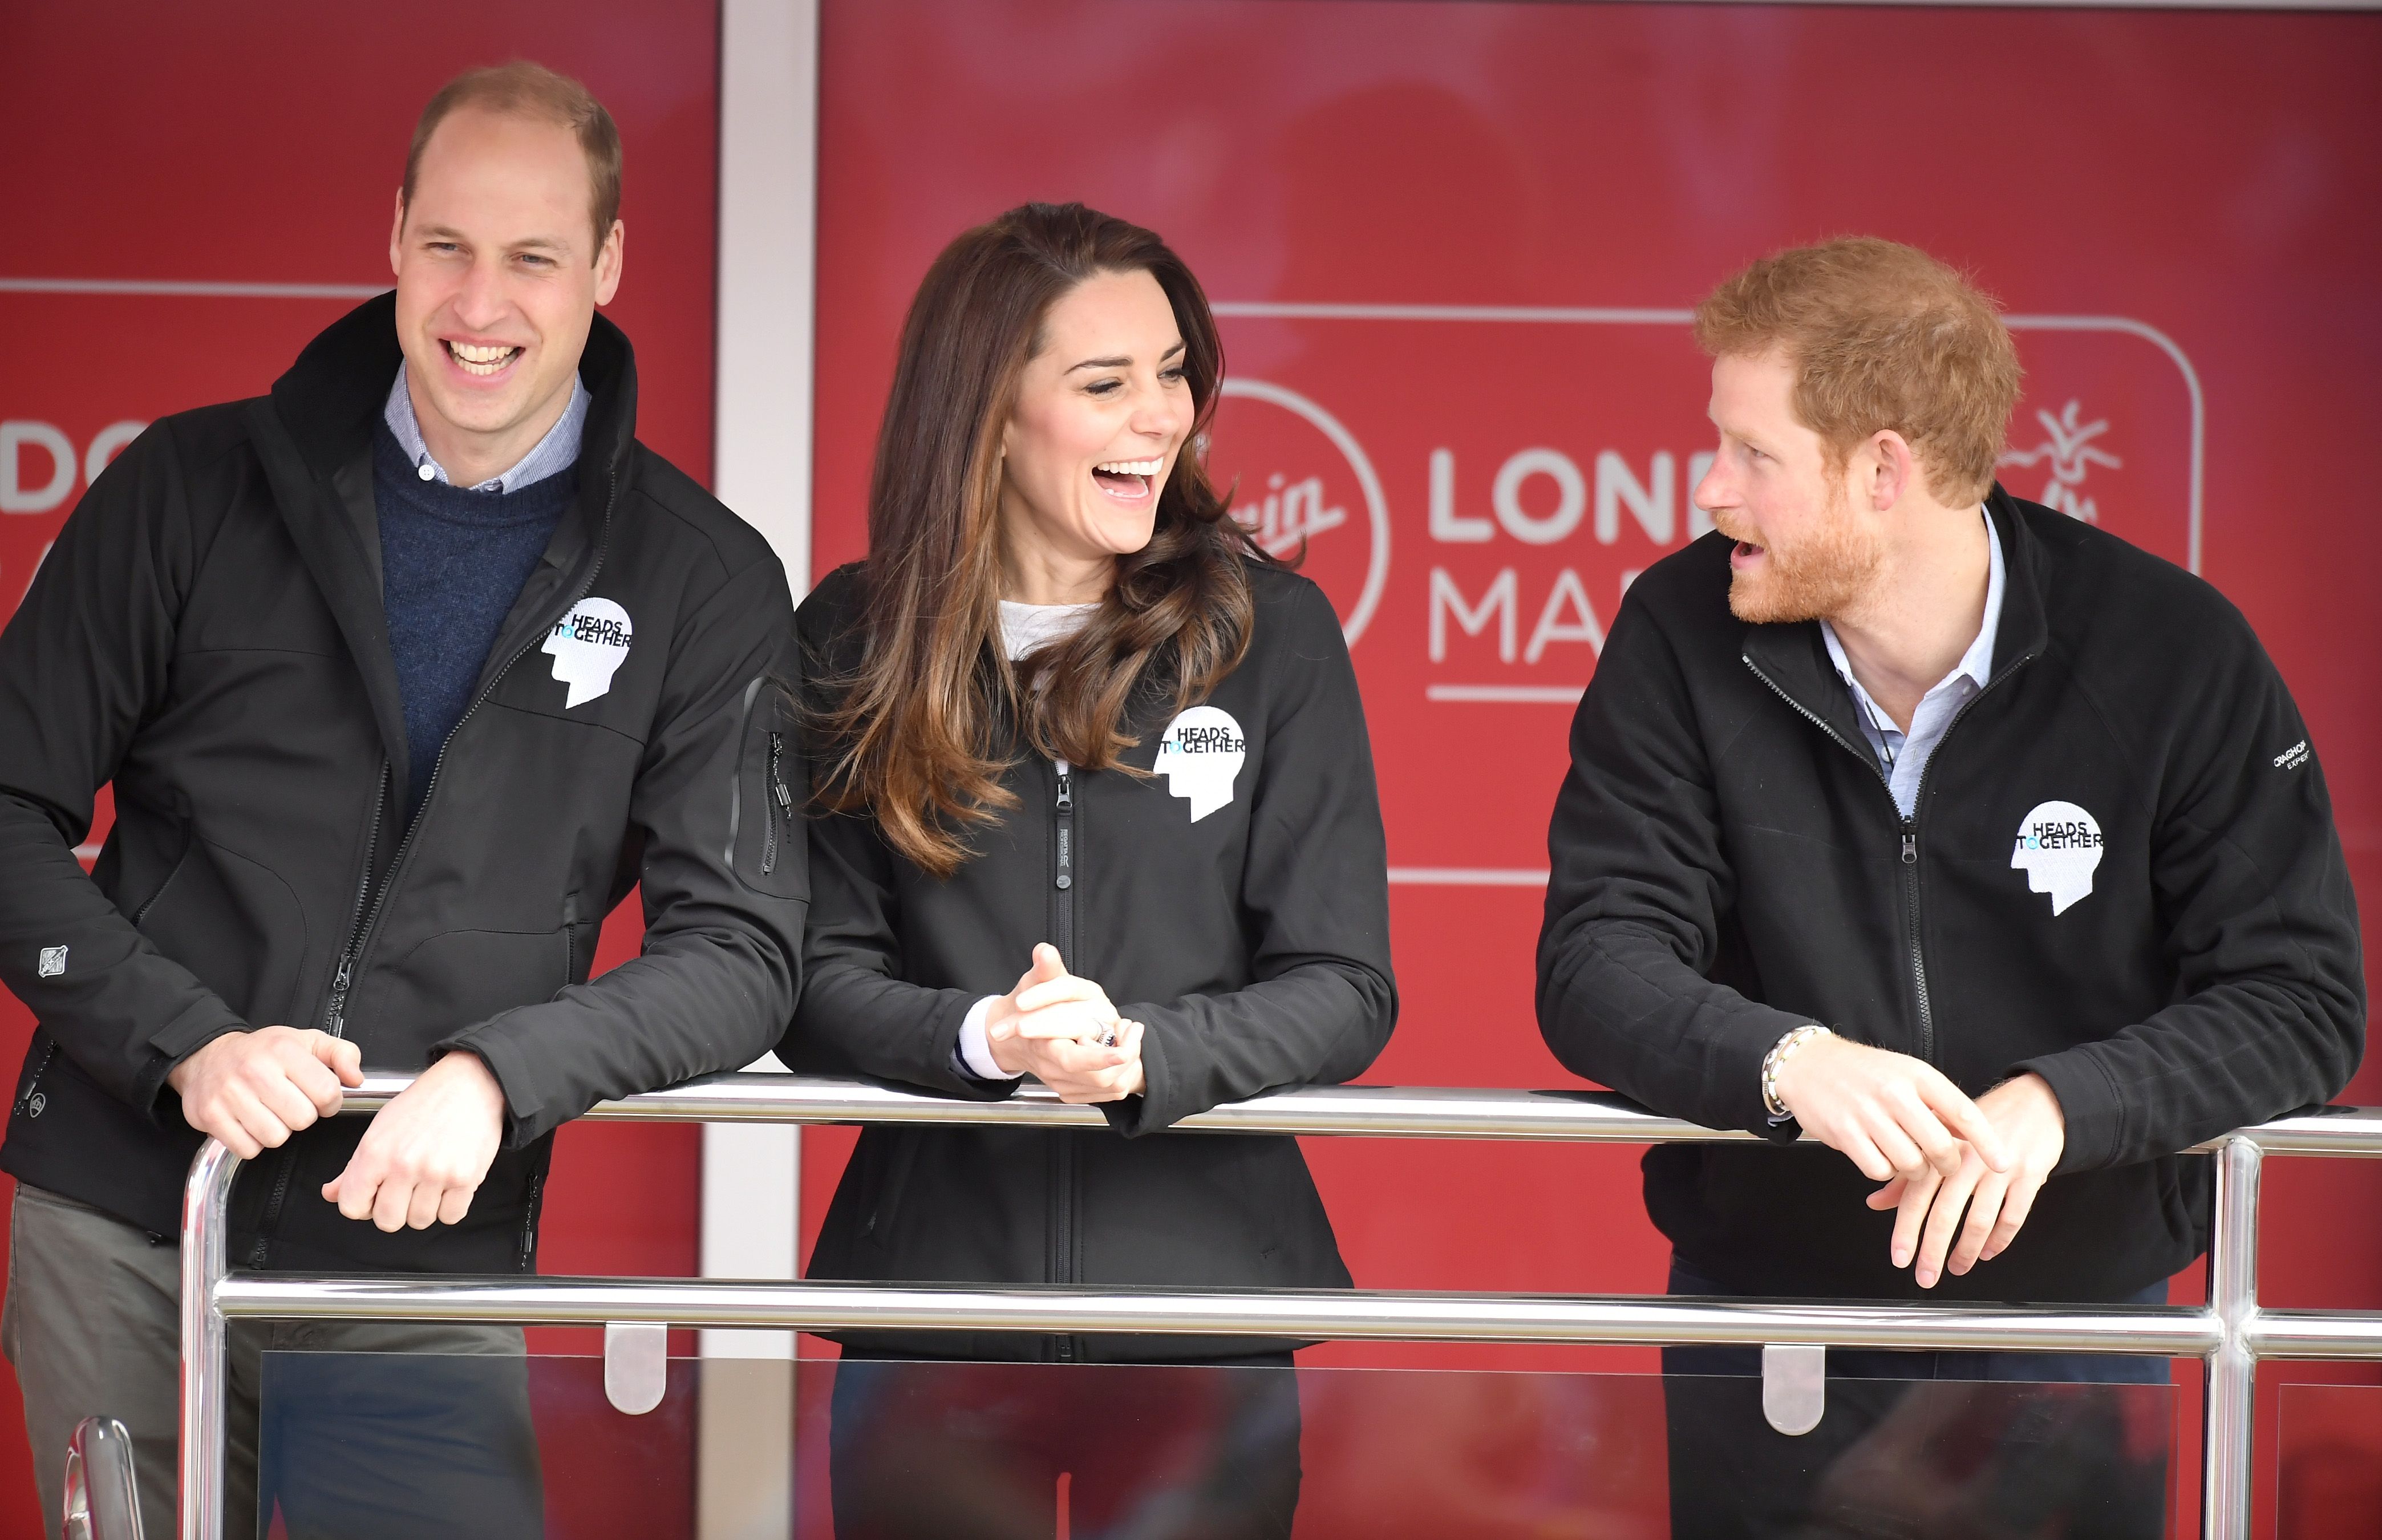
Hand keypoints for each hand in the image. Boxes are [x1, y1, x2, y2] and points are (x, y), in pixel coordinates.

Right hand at [167, 1026, 362, 1159]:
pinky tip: (250, 1122)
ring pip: (276, 1138)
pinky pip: (248, 1150)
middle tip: (291, 1104)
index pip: (327, 1092)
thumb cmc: (263, 1052)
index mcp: (283, 1050)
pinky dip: (253, 1142)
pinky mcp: (210, 1117)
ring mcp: (229, 1095)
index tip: (320, 1097)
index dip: (330, 1101)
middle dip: (303, 1116)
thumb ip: (342, 1054)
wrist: (207, 1057)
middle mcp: (254, 1070)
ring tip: (269, 1112)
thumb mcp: (307, 1041)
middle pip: (302, 1119)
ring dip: (278, 1130)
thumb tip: (356, 1079)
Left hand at [320, 1051, 506, 1231]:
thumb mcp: (379, 1129)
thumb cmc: (424, 1104)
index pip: (352, 1207)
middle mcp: (403, 1164)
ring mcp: (435, 1172)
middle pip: (387, 1221)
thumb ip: (354, 1167)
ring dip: (424, 1208)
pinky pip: (450, 1216)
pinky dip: (450, 1206)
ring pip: (420, 1221)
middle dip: (395, 1210)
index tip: (374, 1197)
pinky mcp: (465, 1177)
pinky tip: (449, 1186)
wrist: (468, 1084)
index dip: (362, 1206)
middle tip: (405, 1190)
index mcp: (375, 1152)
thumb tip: (332, 1194)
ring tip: (430, 1183)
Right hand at [985, 943, 1146, 1102]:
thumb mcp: (1034, 982)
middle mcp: (1053, 1068)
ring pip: (1106, 1087)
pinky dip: (1122, 1075)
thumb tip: (1045, 951)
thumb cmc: (1026, 1005)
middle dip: (1124, 1058)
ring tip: (1129, 1037)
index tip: (1124, 1044)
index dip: (1100, 1057)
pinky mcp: (1072, 1090)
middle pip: (1096, 1078)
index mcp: (1043, 1044)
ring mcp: (1063, 1082)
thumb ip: (1044, 970)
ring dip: (1127, 1065)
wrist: (1011, 1036)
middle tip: (1134, 1030)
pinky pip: (1106, 1093)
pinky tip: (1122, 1053)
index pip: (1073, 1059)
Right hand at [1771, 1034, 2010, 1185]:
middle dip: (1946, 1166)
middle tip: (1941, 1165)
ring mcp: (1868, 1114)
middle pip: (1939, 1148)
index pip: (1963, 1113)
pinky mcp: (1845, 1134)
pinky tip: (1878, 1155)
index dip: (1988, 1143)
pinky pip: (1879, 1170)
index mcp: (1917, 1075)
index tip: (2004, 1164)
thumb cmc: (1864, 1073)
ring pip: (1910, 1164)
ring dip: (1913, 1170)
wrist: (1808, 1065)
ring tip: (1906, 1157)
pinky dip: (1884, 1170)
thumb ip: (1938, 1104)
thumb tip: (1971, 1137)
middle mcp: (1895, 1093)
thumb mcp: (1906, 1074)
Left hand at [1867, 1072, 2064, 1286]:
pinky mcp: (2029, 1176)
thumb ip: (1907, 1175)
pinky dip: (2001, 1240)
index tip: (1899, 1258)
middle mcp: (1967, 1161)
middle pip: (1946, 1213)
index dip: (1906, 1230)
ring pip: (1980, 1220)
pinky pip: (2014, 1216)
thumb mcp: (1938, 1143)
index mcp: (1940, 1152)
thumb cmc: (1979, 1127)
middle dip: (1934, 1251)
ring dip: (1966, 1250)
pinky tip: (1989, 1252)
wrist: (2033, 1103)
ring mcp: (1999, 1169)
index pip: (1916, 1197)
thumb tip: (1874, 1203)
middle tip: (1925, 1276)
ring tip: (1957, 1268)